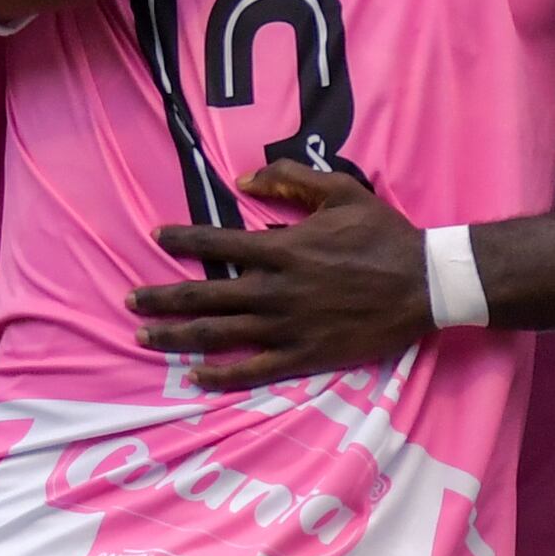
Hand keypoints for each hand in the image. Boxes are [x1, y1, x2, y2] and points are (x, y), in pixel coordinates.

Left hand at [129, 164, 430, 388]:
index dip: (182, 239)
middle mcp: (275, 289)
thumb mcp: (342, 192)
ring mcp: (287, 326)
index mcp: (282, 248)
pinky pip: (252, 368)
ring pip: (219, 333)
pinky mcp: (304, 355)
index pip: (217, 242)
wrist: (424, 284)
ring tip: (144, 336)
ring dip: (177, 335)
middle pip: (204, 294)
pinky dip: (220, 373)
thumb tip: (244, 180)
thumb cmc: (384, 235)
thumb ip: (291, 180)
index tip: (156, 236)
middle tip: (130, 301)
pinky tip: (194, 375)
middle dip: (161, 298)